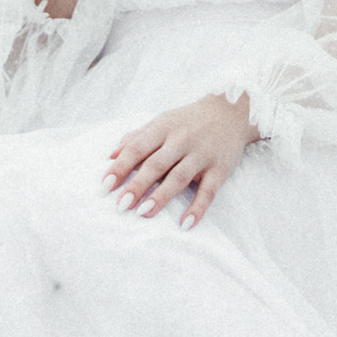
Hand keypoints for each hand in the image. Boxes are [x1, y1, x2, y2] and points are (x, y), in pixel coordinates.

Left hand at [104, 92, 252, 223]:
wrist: (232, 111)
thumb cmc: (189, 121)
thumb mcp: (162, 122)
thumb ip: (137, 137)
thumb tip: (110, 156)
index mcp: (164, 127)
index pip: (138, 148)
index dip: (121, 166)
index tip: (105, 186)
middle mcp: (182, 140)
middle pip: (156, 164)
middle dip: (137, 185)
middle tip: (121, 205)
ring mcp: (202, 155)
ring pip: (179, 177)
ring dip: (161, 196)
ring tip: (143, 213)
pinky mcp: (220, 169)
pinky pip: (208, 191)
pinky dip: (198, 208)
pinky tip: (185, 224)